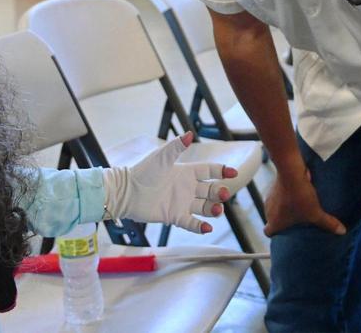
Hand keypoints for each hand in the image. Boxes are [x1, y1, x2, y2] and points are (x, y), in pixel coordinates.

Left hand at [102, 132, 237, 233]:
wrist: (127, 192)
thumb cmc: (142, 171)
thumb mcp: (161, 157)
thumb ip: (176, 146)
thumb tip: (190, 133)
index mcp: (186, 172)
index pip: (210, 171)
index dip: (222, 171)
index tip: (233, 172)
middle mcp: (187, 187)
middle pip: (211, 190)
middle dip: (220, 192)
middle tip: (223, 194)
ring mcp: (182, 203)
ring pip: (204, 207)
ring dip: (213, 209)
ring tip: (216, 210)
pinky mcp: (175, 216)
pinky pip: (191, 223)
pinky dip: (200, 226)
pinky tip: (207, 227)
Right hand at [263, 168, 345, 236]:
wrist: (291, 172)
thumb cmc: (300, 196)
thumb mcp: (316, 213)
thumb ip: (328, 223)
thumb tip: (342, 231)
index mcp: (275, 222)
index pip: (269, 233)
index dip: (277, 233)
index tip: (286, 231)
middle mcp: (268, 211)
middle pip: (273, 219)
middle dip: (283, 220)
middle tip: (296, 219)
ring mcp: (269, 198)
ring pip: (274, 207)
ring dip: (283, 206)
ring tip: (298, 205)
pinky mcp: (273, 186)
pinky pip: (277, 195)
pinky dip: (284, 195)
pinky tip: (296, 192)